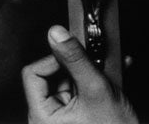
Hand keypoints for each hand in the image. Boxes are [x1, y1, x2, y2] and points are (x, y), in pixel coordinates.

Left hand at [23, 26, 137, 123]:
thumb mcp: (95, 89)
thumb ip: (75, 59)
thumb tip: (56, 33)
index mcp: (41, 118)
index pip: (33, 73)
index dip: (54, 60)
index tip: (75, 57)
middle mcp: (47, 118)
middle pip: (53, 74)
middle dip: (79, 65)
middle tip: (97, 64)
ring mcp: (62, 117)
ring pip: (71, 79)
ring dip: (93, 70)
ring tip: (112, 71)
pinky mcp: (76, 114)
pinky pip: (82, 88)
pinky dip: (97, 79)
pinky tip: (116, 74)